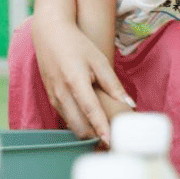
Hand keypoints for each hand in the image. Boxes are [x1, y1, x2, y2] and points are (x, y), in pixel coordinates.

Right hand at [30, 17, 134, 141]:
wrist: (50, 35)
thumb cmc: (77, 45)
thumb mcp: (99, 60)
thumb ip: (113, 84)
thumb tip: (129, 104)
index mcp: (75, 81)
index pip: (90, 111)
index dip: (101, 128)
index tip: (111, 142)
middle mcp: (61, 93)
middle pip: (79, 126)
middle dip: (95, 137)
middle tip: (113, 143)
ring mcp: (53, 98)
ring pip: (71, 125)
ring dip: (87, 133)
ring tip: (106, 136)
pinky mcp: (51, 99)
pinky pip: (65, 118)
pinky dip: (78, 124)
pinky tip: (91, 124)